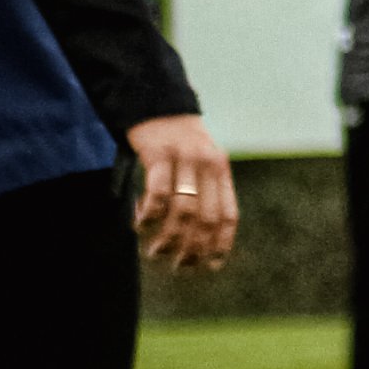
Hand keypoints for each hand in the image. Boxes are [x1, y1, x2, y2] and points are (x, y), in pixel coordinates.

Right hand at [129, 115, 238, 270]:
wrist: (156, 101)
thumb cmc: (176, 141)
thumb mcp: (199, 163)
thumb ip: (202, 192)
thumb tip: (197, 237)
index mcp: (221, 170)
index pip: (228, 215)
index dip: (221, 245)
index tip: (211, 266)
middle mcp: (208, 164)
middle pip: (205, 219)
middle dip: (192, 249)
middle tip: (177, 266)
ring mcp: (184, 158)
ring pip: (182, 211)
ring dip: (168, 238)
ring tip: (155, 252)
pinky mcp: (158, 152)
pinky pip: (157, 193)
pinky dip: (149, 215)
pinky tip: (140, 224)